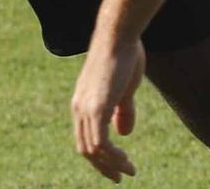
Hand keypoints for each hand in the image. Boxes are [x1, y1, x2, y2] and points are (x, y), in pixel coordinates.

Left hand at [71, 34, 146, 181]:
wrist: (119, 36)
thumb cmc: (124, 57)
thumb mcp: (124, 89)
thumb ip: (122, 111)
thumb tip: (124, 134)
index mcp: (83, 102)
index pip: (85, 137)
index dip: (99, 156)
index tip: (117, 167)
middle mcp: (79, 106)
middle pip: (85, 148)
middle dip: (103, 166)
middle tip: (121, 177)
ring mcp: (86, 107)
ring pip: (92, 149)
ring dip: (111, 164)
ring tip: (129, 171)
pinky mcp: (97, 107)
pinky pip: (99, 142)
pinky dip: (111, 157)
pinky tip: (125, 162)